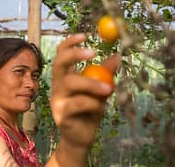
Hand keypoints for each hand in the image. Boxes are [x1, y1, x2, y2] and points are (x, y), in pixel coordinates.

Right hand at [49, 34, 120, 165]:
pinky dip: (94, 104)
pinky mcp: (61, 115)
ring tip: (108, 89)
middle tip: (93, 53)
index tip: (85, 35)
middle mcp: (57, 87)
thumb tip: (117, 56)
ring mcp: (57, 101)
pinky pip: (78, 104)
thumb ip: (105, 75)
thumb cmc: (89, 112)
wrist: (81, 138)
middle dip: (74, 55)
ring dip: (91, 84)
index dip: (70, 43)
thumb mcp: (99, 91)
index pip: (60, 55)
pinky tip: (101, 109)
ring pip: (70, 83)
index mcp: (64, 78)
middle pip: (59, 64)